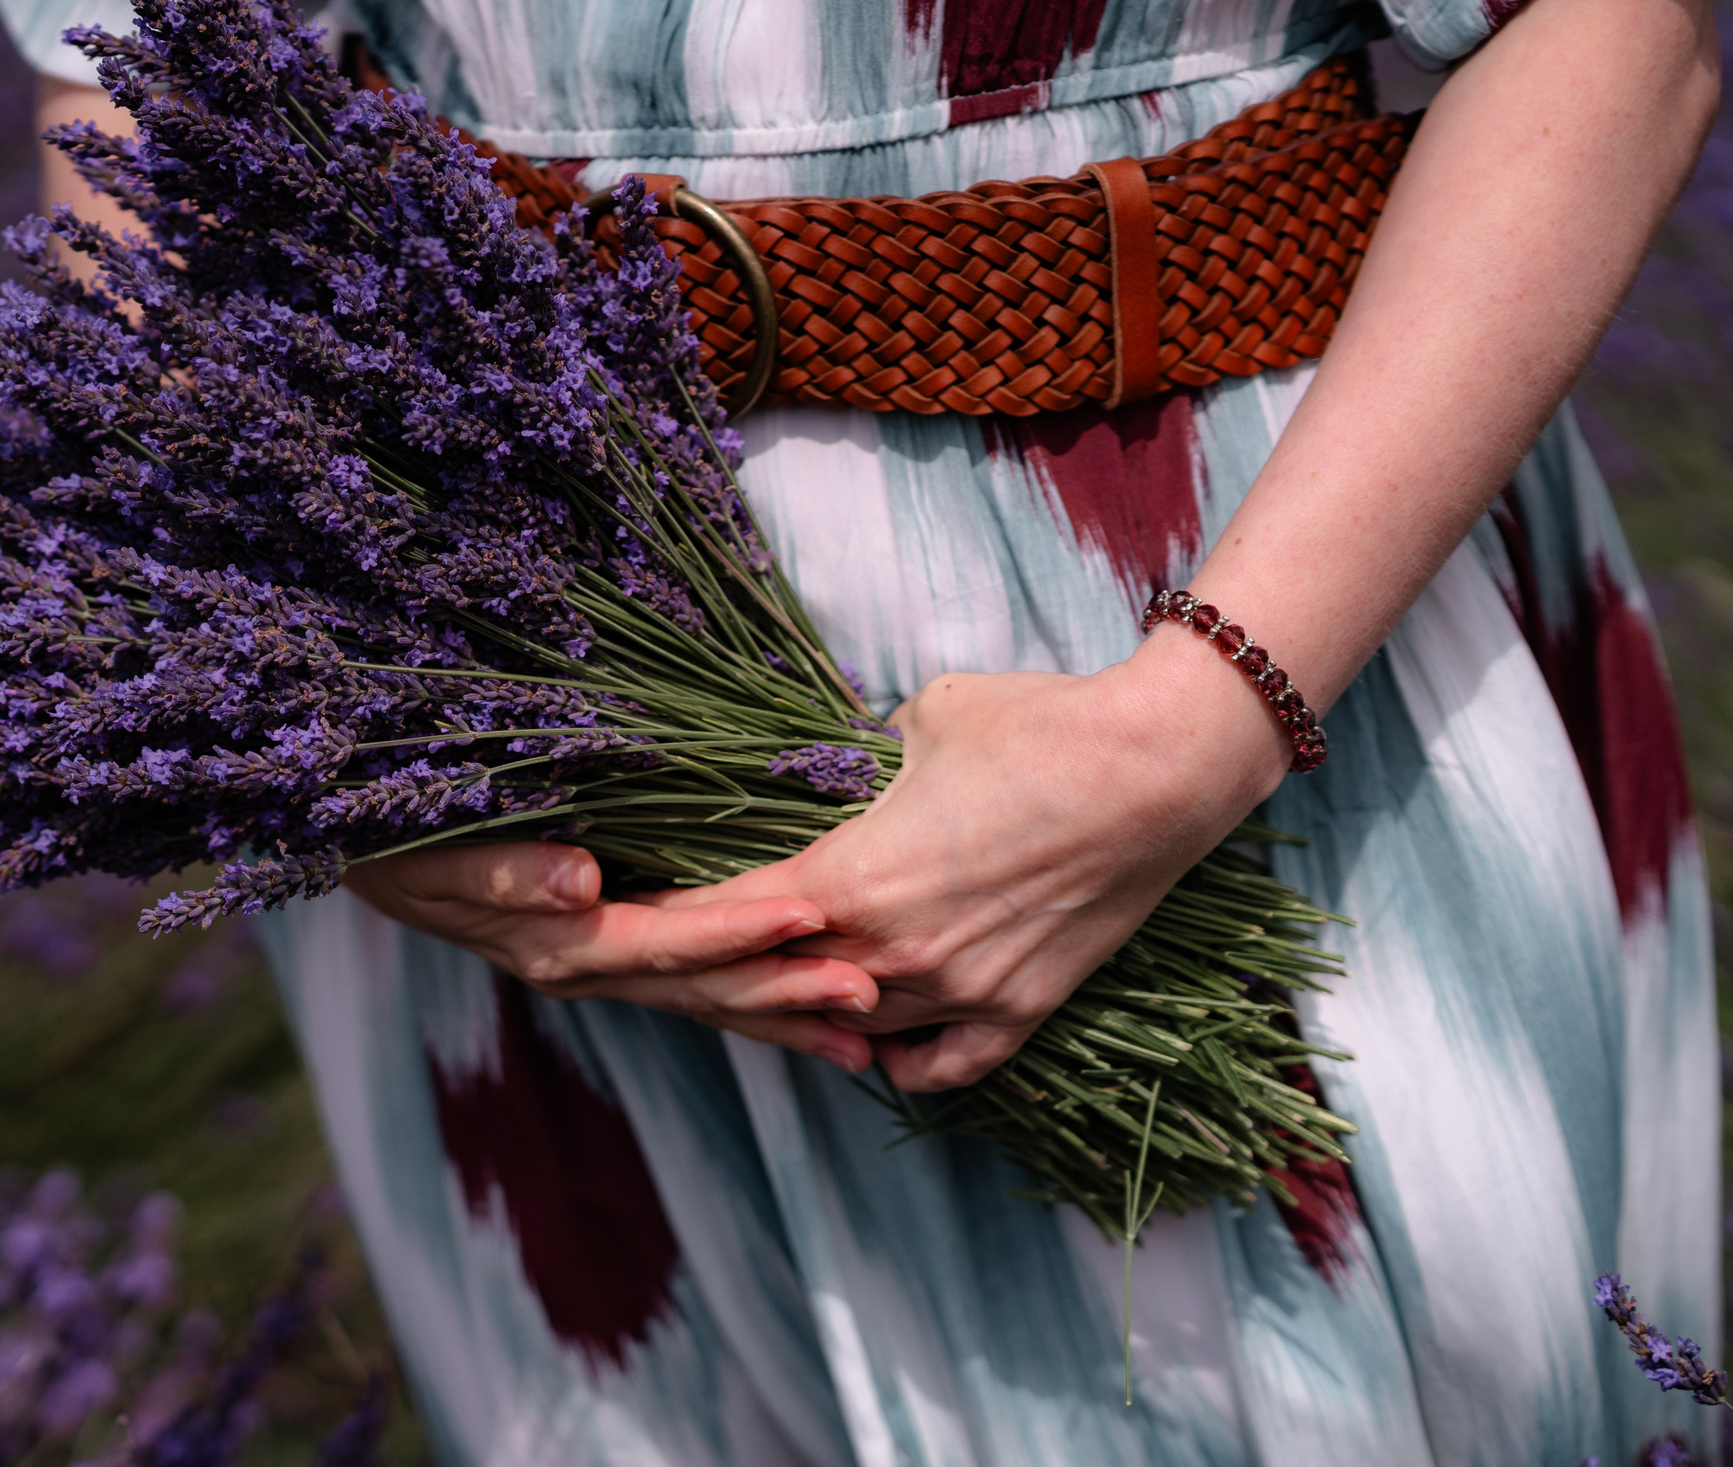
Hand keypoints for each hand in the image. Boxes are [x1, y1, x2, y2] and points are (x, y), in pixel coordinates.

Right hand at [343, 841, 883, 1068]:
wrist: (365, 848)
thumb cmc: (397, 836)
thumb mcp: (434, 853)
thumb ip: (505, 872)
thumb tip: (583, 882)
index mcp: (555, 943)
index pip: (663, 943)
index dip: (738, 931)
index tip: (810, 914)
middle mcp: (585, 966)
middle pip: (702, 989)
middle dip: (788, 991)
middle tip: (873, 992)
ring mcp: (599, 966)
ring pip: (707, 999)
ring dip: (786, 1012)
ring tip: (869, 1029)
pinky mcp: (609, 951)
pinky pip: (692, 986)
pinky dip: (754, 999)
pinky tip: (811, 1014)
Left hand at [709, 634, 1291, 1091]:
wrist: (1158, 766)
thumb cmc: (1035, 725)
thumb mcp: (918, 720)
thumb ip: (856, 757)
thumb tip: (833, 758)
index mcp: (848, 881)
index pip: (727, 919)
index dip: (674, 917)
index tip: (629, 914)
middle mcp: (892, 955)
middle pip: (774, 989)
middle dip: (725, 972)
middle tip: (681, 961)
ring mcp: (959, 993)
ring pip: (847, 1032)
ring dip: (806, 1013)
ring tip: (768, 990)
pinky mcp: (1020, 1012)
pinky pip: (937, 1067)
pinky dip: (896, 1056)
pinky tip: (869, 1036)